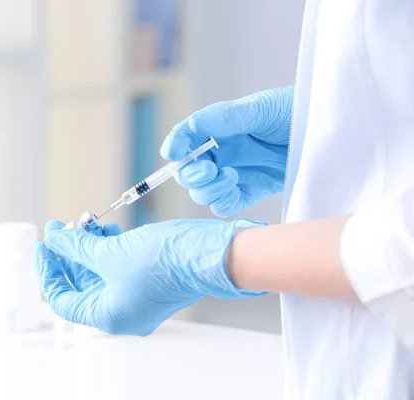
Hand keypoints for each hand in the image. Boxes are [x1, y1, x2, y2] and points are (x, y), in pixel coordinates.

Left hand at [34, 218, 265, 335]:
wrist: (207, 254)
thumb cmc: (164, 261)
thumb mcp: (109, 252)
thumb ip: (77, 247)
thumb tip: (55, 238)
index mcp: (108, 316)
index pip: (64, 299)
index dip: (50, 271)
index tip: (44, 248)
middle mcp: (122, 312)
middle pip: (81, 284)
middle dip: (69, 254)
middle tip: (60, 230)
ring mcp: (136, 297)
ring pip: (100, 272)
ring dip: (89, 247)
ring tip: (85, 223)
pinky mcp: (148, 280)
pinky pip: (118, 267)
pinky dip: (108, 248)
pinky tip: (106, 228)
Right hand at [160, 86, 292, 216]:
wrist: (327, 133)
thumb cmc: (294, 112)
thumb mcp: (259, 109)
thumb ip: (222, 118)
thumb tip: (189, 128)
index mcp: (217, 128)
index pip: (185, 138)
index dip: (175, 145)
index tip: (174, 152)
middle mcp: (220, 152)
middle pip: (187, 171)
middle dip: (191, 173)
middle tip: (209, 169)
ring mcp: (232, 174)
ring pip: (201, 191)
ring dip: (208, 189)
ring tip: (231, 177)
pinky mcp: (248, 192)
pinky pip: (223, 206)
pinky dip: (222, 202)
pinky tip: (236, 189)